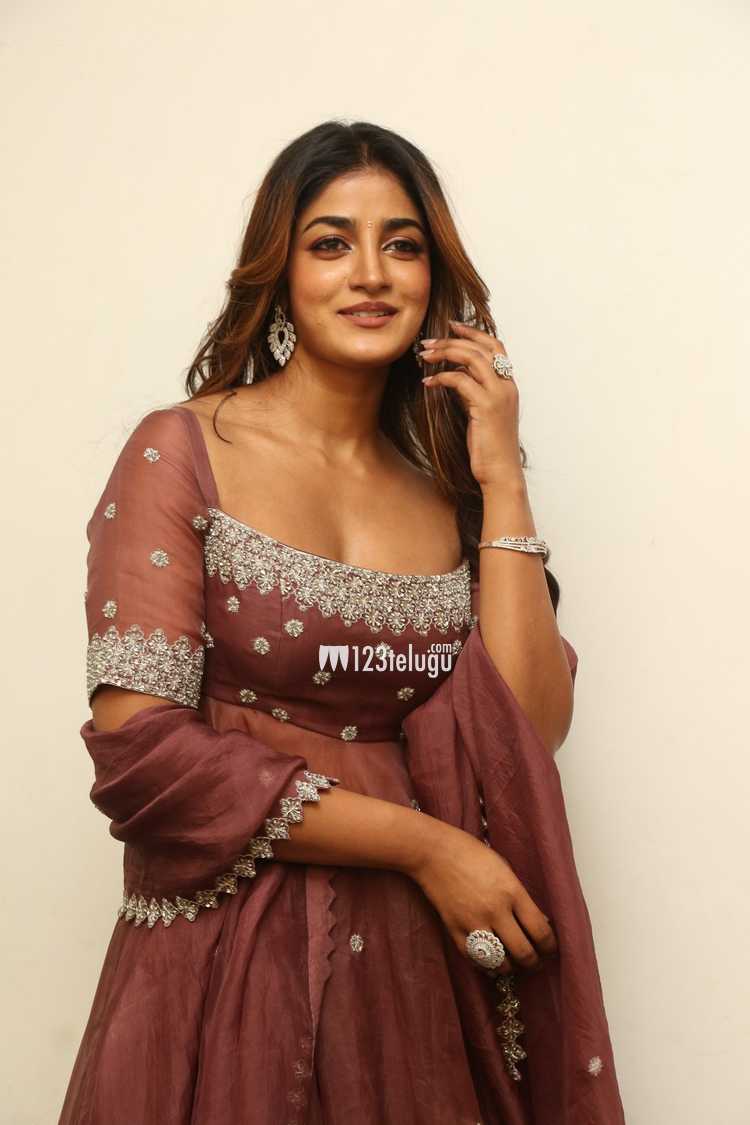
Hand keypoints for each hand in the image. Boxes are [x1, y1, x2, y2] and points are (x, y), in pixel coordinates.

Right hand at [409, 820, 557, 975]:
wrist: (434, 853)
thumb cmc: (472, 854)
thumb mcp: (505, 869)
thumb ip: (522, 897)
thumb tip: (540, 923)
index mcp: (512, 891)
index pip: (540, 931)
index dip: (550, 946)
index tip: (550, 949)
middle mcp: (495, 910)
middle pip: (524, 953)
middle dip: (534, 963)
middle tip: (536, 962)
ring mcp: (474, 923)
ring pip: (500, 962)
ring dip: (512, 967)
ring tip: (514, 962)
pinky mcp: (455, 931)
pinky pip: (476, 960)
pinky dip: (487, 965)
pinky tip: (493, 962)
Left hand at [418, 320, 522, 489]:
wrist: (500, 473)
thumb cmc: (488, 448)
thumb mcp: (479, 414)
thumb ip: (471, 393)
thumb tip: (452, 377)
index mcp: (508, 385)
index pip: (495, 346)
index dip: (473, 332)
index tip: (451, 326)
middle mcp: (507, 386)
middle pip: (481, 347)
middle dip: (452, 340)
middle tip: (427, 342)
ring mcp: (499, 395)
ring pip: (472, 358)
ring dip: (445, 352)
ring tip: (424, 356)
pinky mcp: (486, 407)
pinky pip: (460, 380)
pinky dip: (441, 377)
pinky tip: (428, 383)